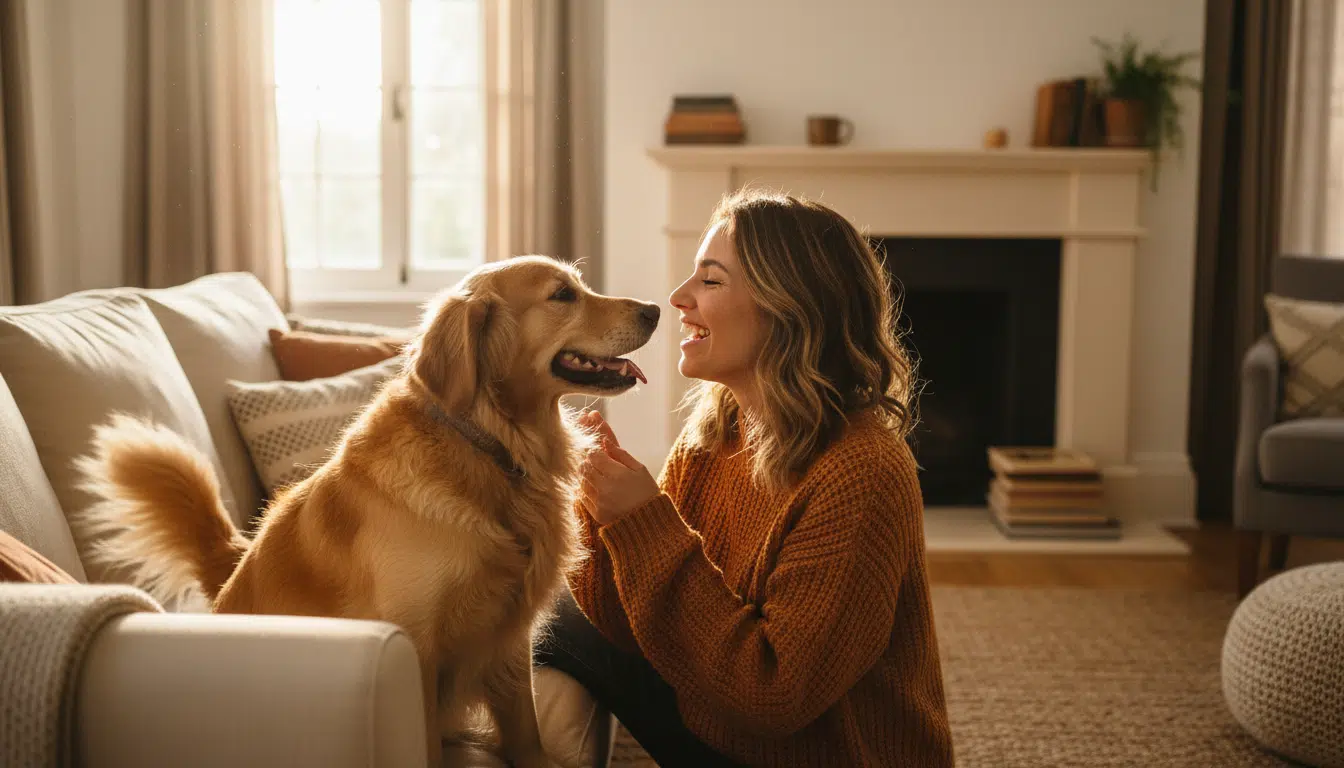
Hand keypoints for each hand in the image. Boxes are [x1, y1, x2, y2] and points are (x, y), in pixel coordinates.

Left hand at [578, 411, 659, 525]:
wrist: (650, 521)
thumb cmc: (646, 491)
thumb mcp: (639, 469)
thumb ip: (621, 454)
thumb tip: (604, 441)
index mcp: (617, 474)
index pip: (593, 456)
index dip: (595, 453)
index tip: (600, 455)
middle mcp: (605, 488)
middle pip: (584, 468)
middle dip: (588, 463)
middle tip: (596, 465)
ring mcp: (600, 502)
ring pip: (582, 482)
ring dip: (586, 477)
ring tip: (598, 477)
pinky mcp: (597, 514)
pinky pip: (583, 497)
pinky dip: (586, 491)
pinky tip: (597, 490)